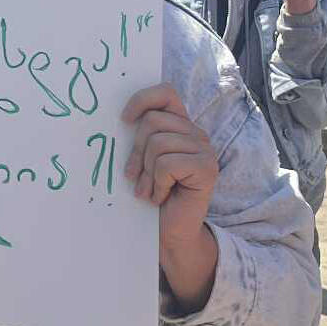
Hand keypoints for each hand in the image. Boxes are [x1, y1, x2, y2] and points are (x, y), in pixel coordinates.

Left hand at [124, 85, 220, 310]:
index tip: (122, 120)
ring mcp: (205, 150)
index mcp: (181, 126)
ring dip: (146, 172)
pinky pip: (167, 164)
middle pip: (152, 122)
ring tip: (150, 189)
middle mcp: (196, 134)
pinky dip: (157, 183)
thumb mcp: (142, 159)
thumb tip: (119, 116)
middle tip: (134, 176)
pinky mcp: (207, 169)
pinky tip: (161, 196)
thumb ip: (140, 135)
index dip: (142, 100)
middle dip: (136, 151)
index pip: (165, 93)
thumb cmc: (152, 194)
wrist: (169, 232)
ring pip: (157, 143)